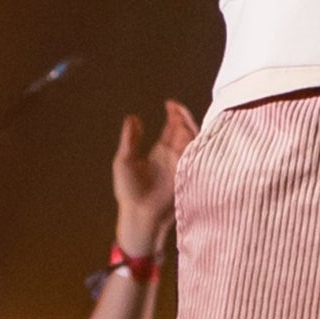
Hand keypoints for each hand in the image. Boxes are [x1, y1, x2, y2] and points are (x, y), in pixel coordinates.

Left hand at [109, 104, 197, 260]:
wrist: (138, 215)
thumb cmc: (129, 191)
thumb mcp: (124, 161)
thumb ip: (130, 139)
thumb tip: (132, 117)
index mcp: (160, 151)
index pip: (172, 128)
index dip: (174, 114)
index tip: (170, 103)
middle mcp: (173, 156)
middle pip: (185, 130)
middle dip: (183, 117)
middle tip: (177, 108)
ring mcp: (181, 164)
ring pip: (192, 141)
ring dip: (188, 128)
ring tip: (180, 119)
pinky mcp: (186, 173)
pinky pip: (195, 155)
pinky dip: (194, 144)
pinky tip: (187, 134)